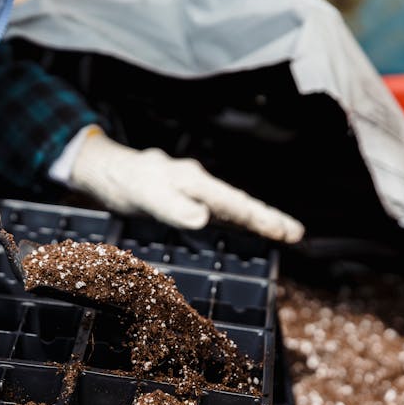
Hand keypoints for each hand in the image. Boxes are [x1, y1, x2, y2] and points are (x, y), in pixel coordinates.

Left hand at [69, 130, 303, 241]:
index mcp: (194, 181)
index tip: (286, 231)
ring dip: (257, 219)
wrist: (107, 170)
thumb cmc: (126, 182)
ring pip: (231, 206)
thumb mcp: (146, 195)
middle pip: (239, 202)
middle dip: (268, 218)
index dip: (261, 218)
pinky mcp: (186, 197)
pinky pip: (218, 209)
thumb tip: (202, 218)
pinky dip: (237, 219)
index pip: (234, 202)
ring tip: (284, 233)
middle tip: (296, 234)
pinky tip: (247, 228)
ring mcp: (194, 190)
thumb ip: (172, 206)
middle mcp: (198, 183)